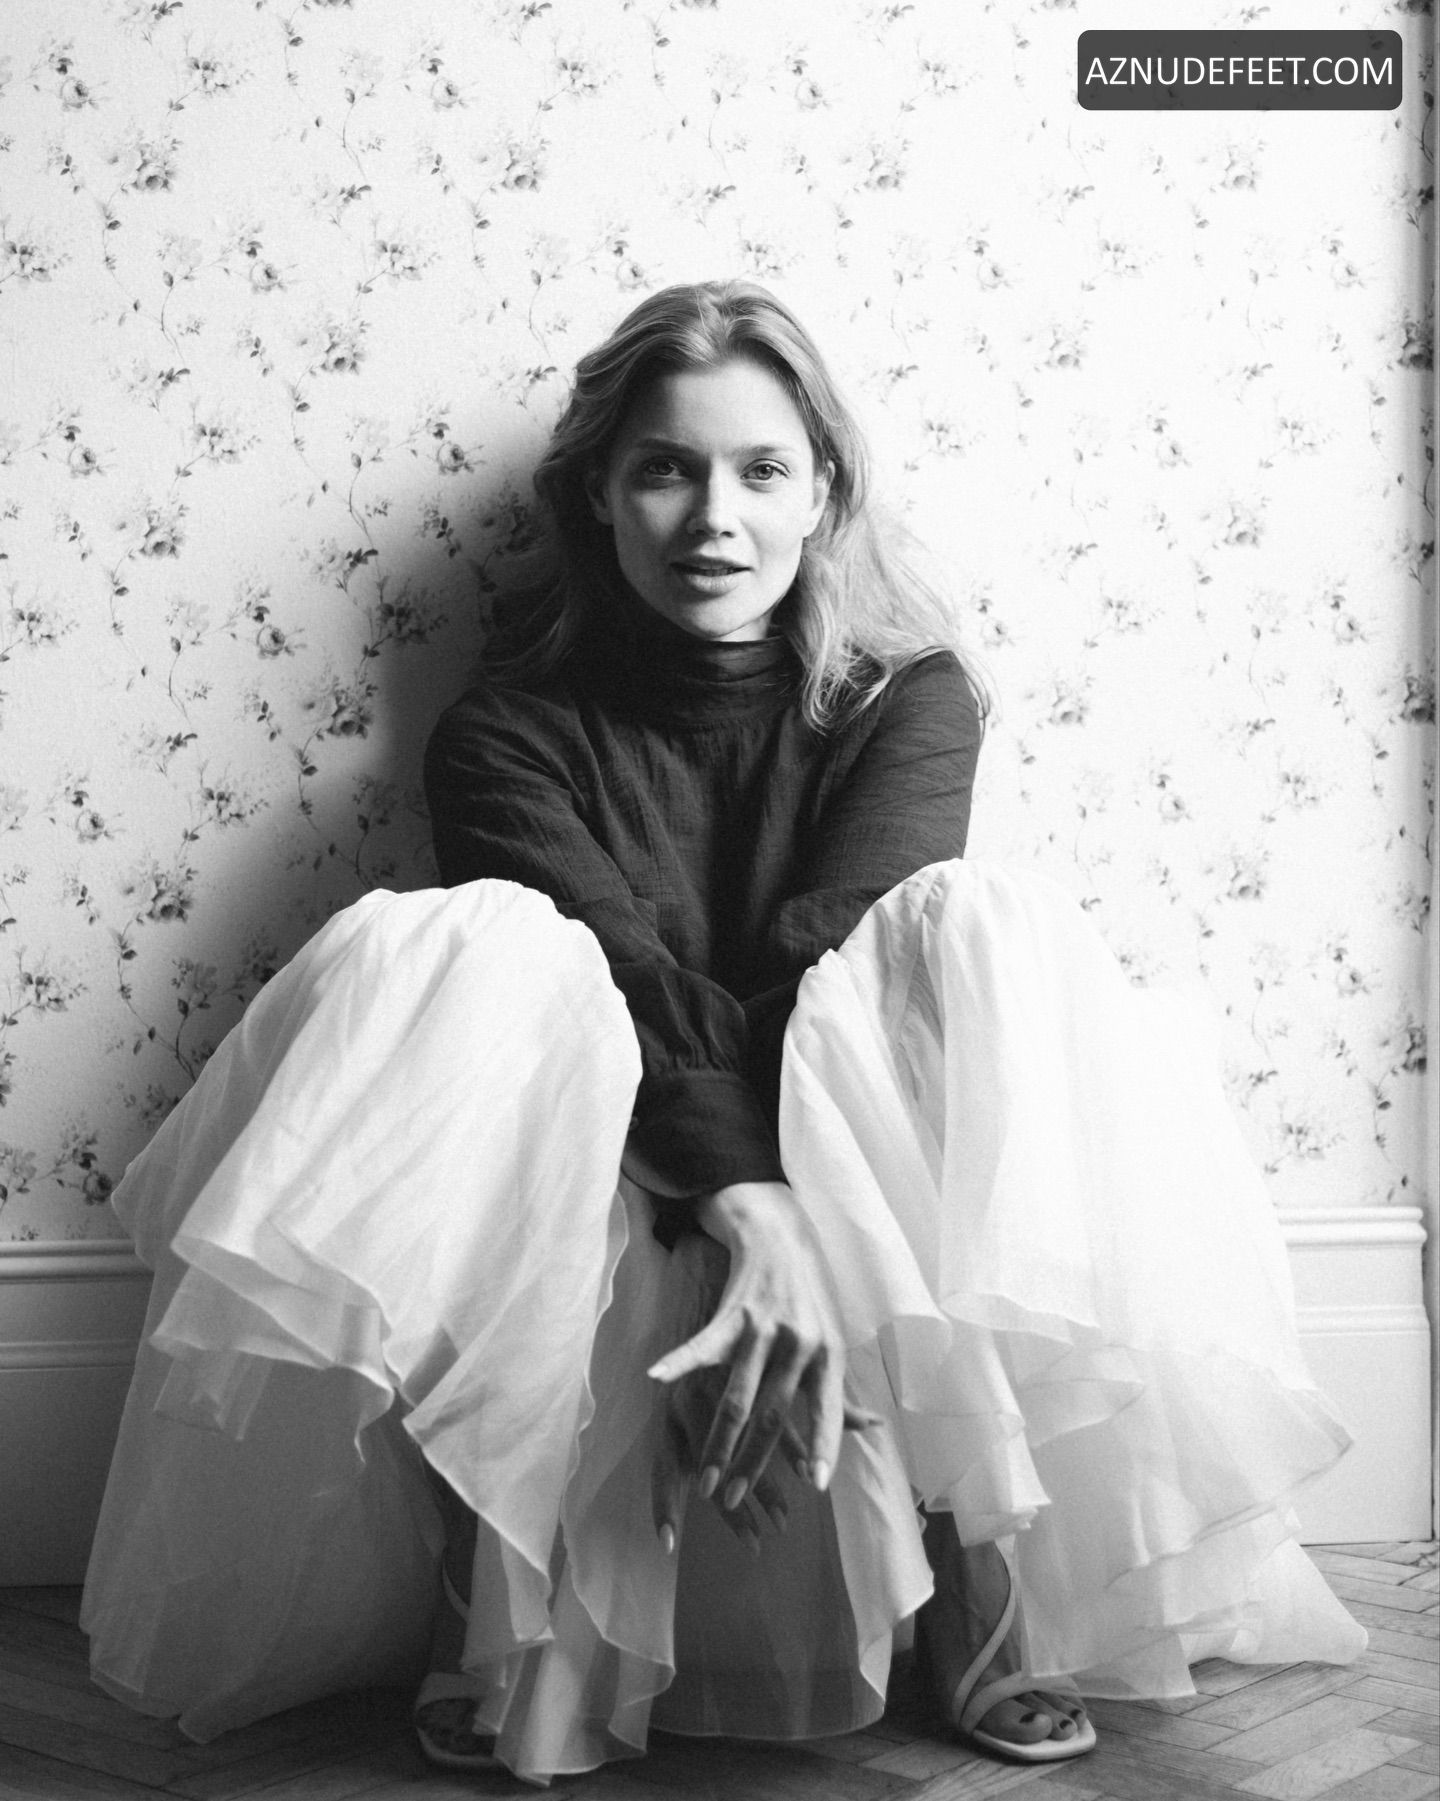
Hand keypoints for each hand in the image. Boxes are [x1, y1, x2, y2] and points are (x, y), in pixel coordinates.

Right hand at [647, 1181, 847, 1517]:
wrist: (779, 1232)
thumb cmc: (810, 1293)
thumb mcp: (832, 1338)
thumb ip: (839, 1390)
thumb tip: (871, 1428)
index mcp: (828, 1353)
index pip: (826, 1409)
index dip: (823, 1446)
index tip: (815, 1485)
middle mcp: (798, 1343)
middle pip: (773, 1415)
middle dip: (752, 1463)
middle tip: (732, 1500)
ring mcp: (763, 1328)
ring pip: (737, 1397)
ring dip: (718, 1443)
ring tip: (704, 1480)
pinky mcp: (732, 1313)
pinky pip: (702, 1346)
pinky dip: (679, 1362)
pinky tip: (658, 1381)